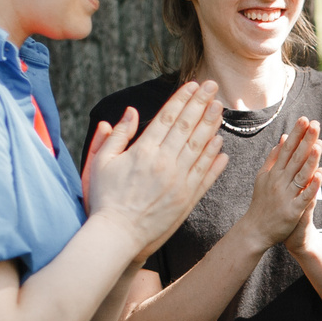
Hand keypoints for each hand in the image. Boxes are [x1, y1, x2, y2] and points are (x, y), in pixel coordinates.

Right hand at [86, 82, 227, 254]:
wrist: (117, 235)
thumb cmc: (104, 198)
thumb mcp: (101, 162)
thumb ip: (116, 136)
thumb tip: (130, 112)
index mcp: (144, 150)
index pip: (168, 117)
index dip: (182, 98)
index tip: (193, 85)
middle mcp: (165, 162)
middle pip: (188, 126)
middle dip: (201, 103)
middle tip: (214, 87)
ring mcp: (179, 181)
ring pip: (200, 147)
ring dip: (212, 125)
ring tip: (219, 109)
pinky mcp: (187, 198)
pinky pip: (205, 174)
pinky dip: (215, 159)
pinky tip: (221, 145)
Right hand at [240, 118, 321, 251]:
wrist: (255, 231)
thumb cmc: (261, 203)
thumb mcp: (263, 178)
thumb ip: (273, 159)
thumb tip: (282, 140)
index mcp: (273, 173)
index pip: (287, 149)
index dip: (296, 134)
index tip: (304, 119)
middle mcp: (279, 181)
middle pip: (295, 158)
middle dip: (305, 140)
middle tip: (315, 123)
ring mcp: (286, 196)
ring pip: (300, 175)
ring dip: (310, 160)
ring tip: (318, 144)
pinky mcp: (293, 210)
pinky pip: (304, 197)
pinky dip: (312, 186)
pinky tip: (320, 174)